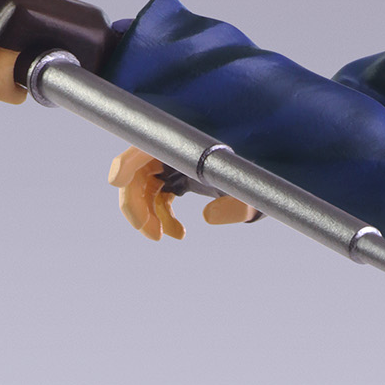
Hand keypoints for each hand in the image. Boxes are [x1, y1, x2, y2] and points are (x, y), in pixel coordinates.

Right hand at [108, 149, 258, 240]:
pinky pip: (158, 197)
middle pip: (138, 172)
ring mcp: (177, 166)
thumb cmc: (258, 187)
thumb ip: (234, 207)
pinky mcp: (181, 179)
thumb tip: (208, 217)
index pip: (148, 147)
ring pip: (144, 188)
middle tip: (151, 233)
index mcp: (190, 150)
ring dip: (147, 215)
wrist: (267, 185)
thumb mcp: (251, 197)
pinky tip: (177, 232)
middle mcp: (178, 154)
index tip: (117, 180)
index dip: (128, 161)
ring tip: (161, 237)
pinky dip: (161, 217)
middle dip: (136, 204)